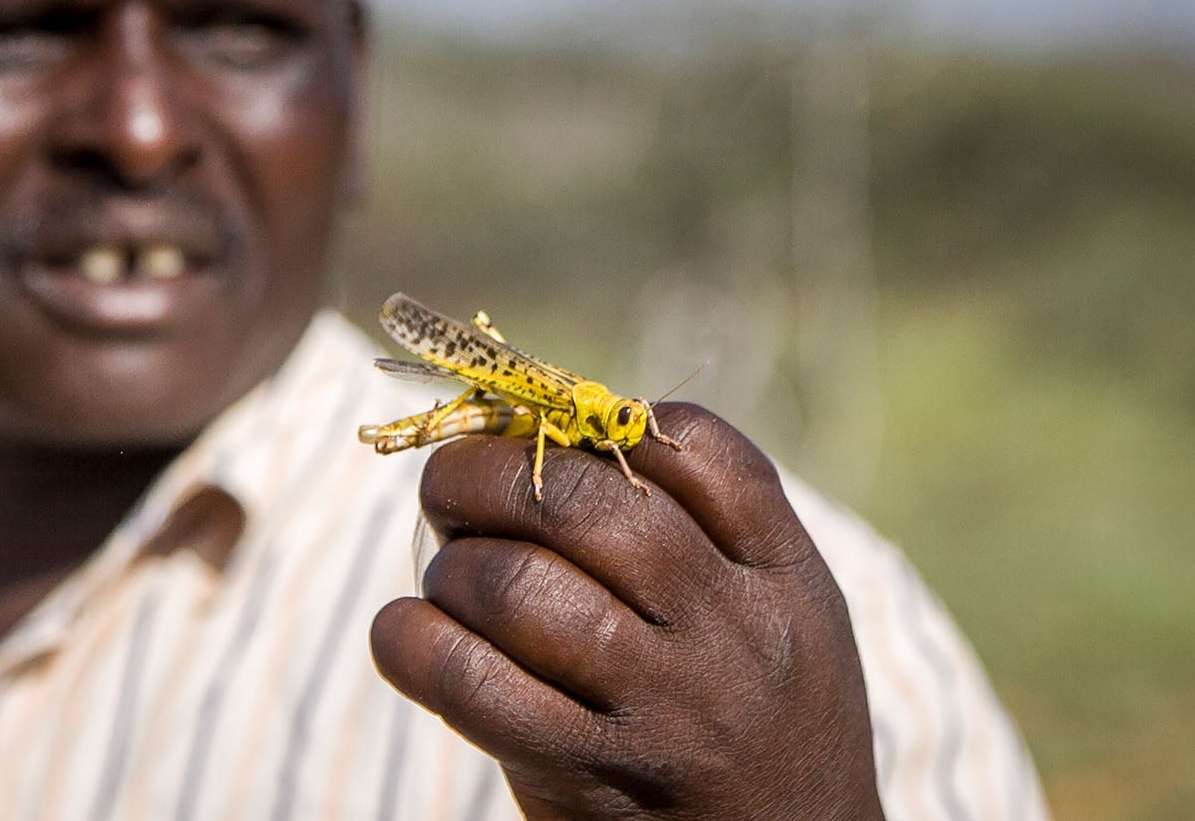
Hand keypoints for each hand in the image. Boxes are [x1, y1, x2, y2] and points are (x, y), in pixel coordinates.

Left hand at [370, 403, 884, 819]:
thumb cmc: (770, 722)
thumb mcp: (788, 614)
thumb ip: (712, 529)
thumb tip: (555, 435)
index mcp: (784, 574)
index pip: (691, 446)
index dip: (595, 418)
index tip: (543, 437)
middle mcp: (728, 632)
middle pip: (578, 499)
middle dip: (482, 470)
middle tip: (450, 486)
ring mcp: (660, 709)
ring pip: (516, 585)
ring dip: (453, 563)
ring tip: (450, 577)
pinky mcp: (589, 777)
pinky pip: (473, 686)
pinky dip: (413, 642)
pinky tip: (406, 632)